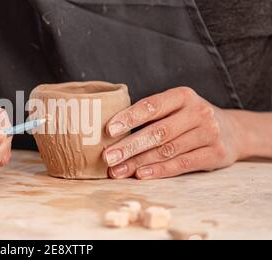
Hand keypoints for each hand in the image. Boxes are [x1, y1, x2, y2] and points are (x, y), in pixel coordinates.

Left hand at [103, 87, 243, 179]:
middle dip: (129, 146)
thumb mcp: (176, 108)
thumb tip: (112, 134)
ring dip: (138, 162)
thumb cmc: (190, 119)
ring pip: (167, 150)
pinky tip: (141, 175)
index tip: (109, 130)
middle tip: (108, 157)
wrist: (233, 131)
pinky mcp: (215, 154)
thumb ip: (150, 116)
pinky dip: (159, 170)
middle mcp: (198, 112)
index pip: (152, 105)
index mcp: (183, 96)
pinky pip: (182, 164)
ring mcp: (209, 133)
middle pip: (158, 131)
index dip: (129, 118)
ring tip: (117, 170)